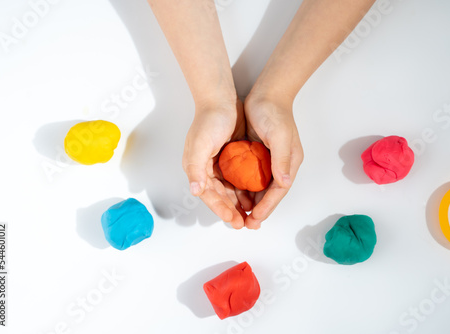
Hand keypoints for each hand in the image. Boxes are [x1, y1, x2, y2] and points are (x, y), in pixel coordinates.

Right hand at [182, 98, 247, 228]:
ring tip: (250, 215)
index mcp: (196, 168)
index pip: (208, 195)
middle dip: (230, 210)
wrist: (221, 98)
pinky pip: (237, 178)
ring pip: (229, 189)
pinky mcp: (230, 157)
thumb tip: (195, 191)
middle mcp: (205, 168)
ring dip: (238, 202)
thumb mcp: (200, 145)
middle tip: (244, 224)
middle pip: (219, 196)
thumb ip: (196, 169)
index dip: (220, 209)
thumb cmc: (209, 120)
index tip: (234, 220)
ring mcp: (218, 163)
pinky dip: (244, 188)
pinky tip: (254, 196)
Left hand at [242, 93, 303, 228]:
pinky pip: (252, 177)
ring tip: (240, 216)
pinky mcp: (258, 155)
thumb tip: (284, 183)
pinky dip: (245, 188)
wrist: (267, 92)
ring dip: (252, 202)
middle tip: (246, 225)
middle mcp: (281, 165)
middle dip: (259, 210)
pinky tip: (236, 196)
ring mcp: (269, 160)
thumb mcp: (280, 136)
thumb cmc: (274, 112)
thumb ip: (281, 160)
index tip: (255, 220)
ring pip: (260, 188)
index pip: (278, 191)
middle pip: (270, 194)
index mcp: (289, 163)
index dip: (267, 207)